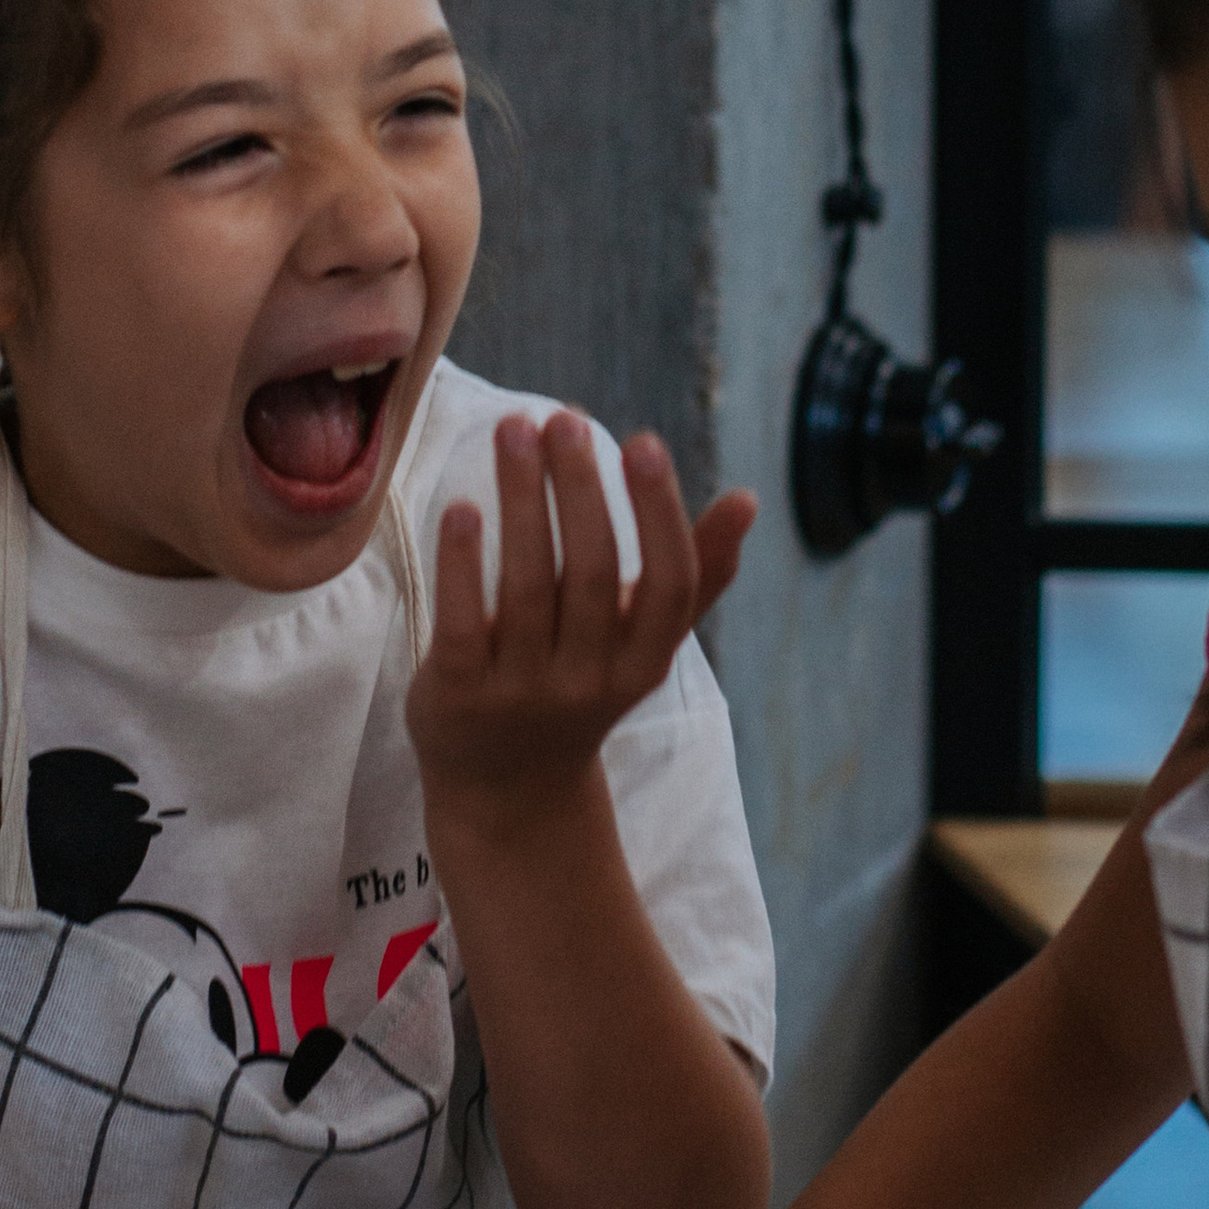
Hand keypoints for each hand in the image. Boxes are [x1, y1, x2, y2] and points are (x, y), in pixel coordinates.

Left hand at [408, 414, 753, 829]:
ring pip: (525, 586)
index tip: (642, 441)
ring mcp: (522, 691)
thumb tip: (749, 499)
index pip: (668, 583)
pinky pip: (461, 622)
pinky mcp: (459, 696)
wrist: (507, 792)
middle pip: (590, 572)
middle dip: (579, 488)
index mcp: (642, 662)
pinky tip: (462, 506)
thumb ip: (694, 576)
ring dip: (522, 500)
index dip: (659, 513)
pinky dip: (462, 563)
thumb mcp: (641, 644)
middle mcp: (589, 680)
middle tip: (562, 417)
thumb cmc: (581, 687)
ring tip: (514, 429)